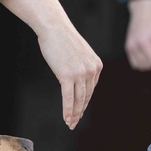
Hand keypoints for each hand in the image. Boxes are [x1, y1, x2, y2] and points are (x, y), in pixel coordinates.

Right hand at [0, 0, 101, 129]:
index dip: (84, 102)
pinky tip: (66, 118)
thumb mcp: (79, 53)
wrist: (54, 27)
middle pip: (86, 96)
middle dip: (80, 111)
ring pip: (79, 99)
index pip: (91, 89)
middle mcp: (91, 70)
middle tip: (74, 122)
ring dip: (74, 114)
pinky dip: (67, 110)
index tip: (79, 111)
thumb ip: (81, 66)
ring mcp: (81, 73)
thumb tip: (76, 79)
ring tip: (70, 123)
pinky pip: (69, 97)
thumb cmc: (62, 38)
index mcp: (96, 65)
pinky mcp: (68, 75)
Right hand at [125, 0, 150, 70]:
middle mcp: (133, 46)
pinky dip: (141, 61)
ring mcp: (129, 47)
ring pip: (140, 66)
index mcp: (143, 42)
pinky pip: (134, 63)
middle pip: (147, 64)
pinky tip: (146, 51)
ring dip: (148, 60)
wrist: (142, 11)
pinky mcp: (127, 48)